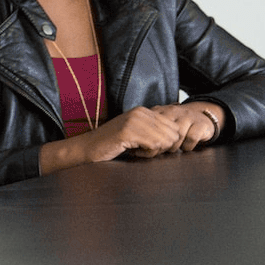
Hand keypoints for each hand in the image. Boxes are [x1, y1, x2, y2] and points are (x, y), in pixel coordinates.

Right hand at [40, 106, 186, 171]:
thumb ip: (154, 130)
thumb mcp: (136, 132)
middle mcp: (140, 112)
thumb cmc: (112, 144)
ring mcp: (134, 121)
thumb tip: (178, 135)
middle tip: (144, 151)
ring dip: (154, 152)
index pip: (174, 126)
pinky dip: (146, 154)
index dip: (167, 142)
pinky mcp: (128, 132)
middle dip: (162, 147)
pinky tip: (133, 152)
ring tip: (138, 151)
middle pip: (173, 134)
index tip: (150, 147)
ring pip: (165, 140)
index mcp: (144, 110)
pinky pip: (154, 146)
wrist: (87, 148)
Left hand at [149, 101, 225, 152]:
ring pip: (177, 135)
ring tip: (171, 150)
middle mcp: (173, 111)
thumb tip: (132, 148)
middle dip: (159, 146)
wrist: (203, 115)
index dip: (146, 140)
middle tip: (159, 152)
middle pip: (163, 132)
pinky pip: (191, 138)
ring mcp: (188, 116)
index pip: (149, 126)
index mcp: (160, 111)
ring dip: (173, 147)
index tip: (144, 149)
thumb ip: (147, 130)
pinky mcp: (201, 124)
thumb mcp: (161, 123)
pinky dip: (187, 146)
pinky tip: (185, 148)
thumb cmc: (176, 124)